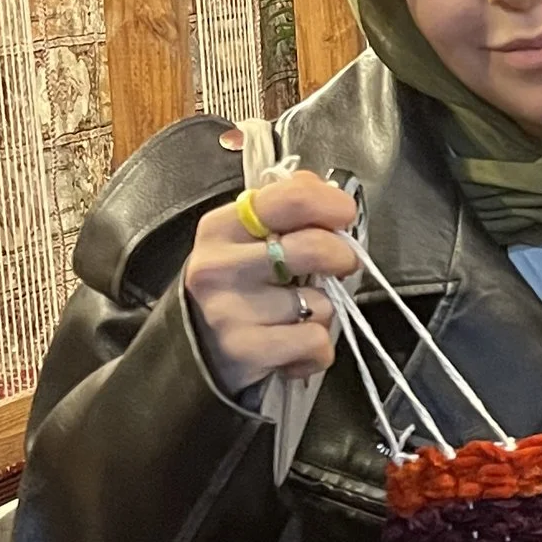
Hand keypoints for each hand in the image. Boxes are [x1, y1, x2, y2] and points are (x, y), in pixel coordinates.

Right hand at [183, 157, 356, 392]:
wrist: (197, 350)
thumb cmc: (238, 287)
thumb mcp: (246, 238)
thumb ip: (285, 209)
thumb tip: (327, 191)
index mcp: (222, 227)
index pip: (293, 199)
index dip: (332, 205)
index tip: (344, 216)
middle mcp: (220, 266)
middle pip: (314, 247)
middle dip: (342, 258)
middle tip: (338, 267)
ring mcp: (229, 310)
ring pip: (320, 303)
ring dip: (323, 311)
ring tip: (296, 315)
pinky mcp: (245, 350)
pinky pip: (315, 342)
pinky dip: (316, 348)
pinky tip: (292, 345)